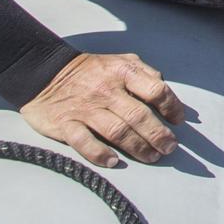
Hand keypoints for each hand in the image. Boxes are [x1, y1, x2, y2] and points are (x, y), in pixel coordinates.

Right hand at [20, 52, 184, 168]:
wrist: (45, 73)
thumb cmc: (91, 71)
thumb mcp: (121, 62)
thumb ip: (146, 74)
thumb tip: (167, 92)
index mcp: (123, 72)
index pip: (156, 90)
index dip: (172, 106)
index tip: (178, 120)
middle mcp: (106, 90)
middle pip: (139, 116)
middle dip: (158, 135)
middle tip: (170, 148)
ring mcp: (85, 108)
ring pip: (116, 131)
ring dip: (138, 147)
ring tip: (152, 157)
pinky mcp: (65, 124)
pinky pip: (83, 141)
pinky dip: (99, 153)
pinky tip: (113, 162)